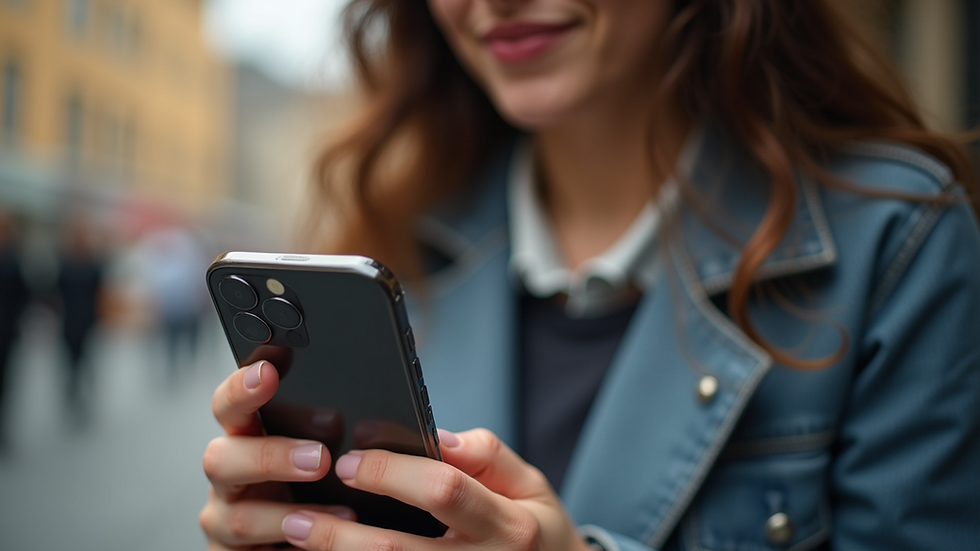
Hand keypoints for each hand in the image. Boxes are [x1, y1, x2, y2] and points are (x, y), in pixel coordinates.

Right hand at [199, 361, 353, 549]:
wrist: (298, 541)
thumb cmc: (312, 488)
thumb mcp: (319, 451)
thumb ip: (323, 430)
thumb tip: (369, 418)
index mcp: (244, 439)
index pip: (229, 407)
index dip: (242, 388)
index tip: (268, 370)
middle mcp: (227, 478)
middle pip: (221, 459)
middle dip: (271, 457)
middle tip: (320, 458)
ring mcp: (224, 520)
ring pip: (239, 518)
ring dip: (290, 514)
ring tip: (343, 512)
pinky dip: (291, 549)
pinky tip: (319, 545)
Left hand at [280, 428, 591, 550]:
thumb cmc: (538, 533)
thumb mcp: (530, 486)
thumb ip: (486, 456)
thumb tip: (434, 437)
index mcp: (510, 526)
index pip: (443, 490)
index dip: (391, 474)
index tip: (349, 461)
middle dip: (338, 533)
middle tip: (296, 514)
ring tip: (293, 542)